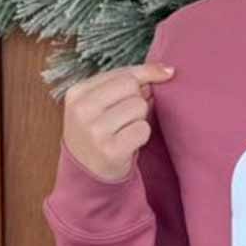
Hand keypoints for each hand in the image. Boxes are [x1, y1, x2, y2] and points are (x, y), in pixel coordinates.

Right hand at [62, 60, 175, 181]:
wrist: (87, 174)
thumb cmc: (100, 133)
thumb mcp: (103, 104)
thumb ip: (128, 84)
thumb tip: (166, 70)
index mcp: (77, 92)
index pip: (122, 73)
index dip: (147, 74)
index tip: (167, 72)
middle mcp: (82, 110)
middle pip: (132, 87)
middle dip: (137, 100)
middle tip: (127, 117)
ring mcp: (94, 130)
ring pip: (138, 107)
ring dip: (139, 120)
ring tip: (124, 131)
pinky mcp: (110, 150)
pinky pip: (142, 129)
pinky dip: (142, 136)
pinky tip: (128, 143)